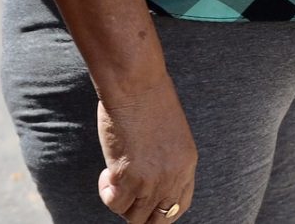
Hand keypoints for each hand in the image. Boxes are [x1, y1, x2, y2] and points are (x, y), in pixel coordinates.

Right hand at [96, 78, 197, 222]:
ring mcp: (153, 179)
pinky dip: (107, 193)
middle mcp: (174, 176)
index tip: (144, 203)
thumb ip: (165, 160)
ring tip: (114, 176)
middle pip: (157, 218)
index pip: (179, 206)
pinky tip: (106, 174)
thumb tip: (147, 182)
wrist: (136, 83)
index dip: (160, 211)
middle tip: (124, 191)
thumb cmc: (148, 100)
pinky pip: (115, 203)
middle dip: (138, 210)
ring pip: (134, 216)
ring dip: (120, 201)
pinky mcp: (129, 176)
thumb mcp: (169, 135)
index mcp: (188, 164)